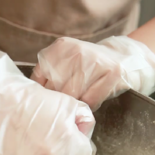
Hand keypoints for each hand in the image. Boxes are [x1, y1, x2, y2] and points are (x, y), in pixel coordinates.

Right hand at [0, 53, 95, 154]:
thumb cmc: (25, 97)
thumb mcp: (65, 102)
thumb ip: (83, 122)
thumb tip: (83, 136)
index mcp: (67, 149)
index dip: (74, 144)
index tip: (62, 136)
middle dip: (57, 153)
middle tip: (39, 134)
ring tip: (23, 140)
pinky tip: (10, 148)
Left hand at [31, 36, 154, 110]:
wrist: (125, 58)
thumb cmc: (90, 66)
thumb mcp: (67, 62)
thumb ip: (48, 74)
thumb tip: (28, 96)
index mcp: (62, 47)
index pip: (40, 76)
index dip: (42, 93)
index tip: (45, 101)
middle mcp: (77, 52)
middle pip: (56, 89)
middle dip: (58, 102)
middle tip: (62, 106)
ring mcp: (95, 62)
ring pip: (73, 96)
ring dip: (73, 104)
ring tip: (78, 102)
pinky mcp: (111, 73)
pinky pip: (91, 100)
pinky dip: (89, 105)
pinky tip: (91, 100)